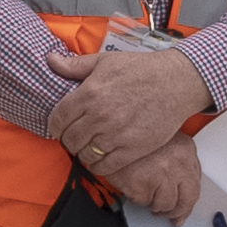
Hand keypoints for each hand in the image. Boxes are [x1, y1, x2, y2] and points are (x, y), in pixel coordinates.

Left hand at [45, 42, 211, 170]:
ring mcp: (115, 134)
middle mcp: (99, 116)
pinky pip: (105, 166)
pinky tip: (100, 158)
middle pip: (69, 139)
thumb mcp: (105, 61)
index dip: (55, 126)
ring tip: (87, 147)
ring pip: (85, 154)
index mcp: (89, 93)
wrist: (175, 82)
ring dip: (82, 153)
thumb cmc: (141, 69)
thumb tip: (51, 60)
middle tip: (74, 138)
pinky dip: (98, 165)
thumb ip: (75, 65)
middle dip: (68, 140)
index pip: (58, 119)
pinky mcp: (132, 149)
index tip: (58, 128)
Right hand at [108, 134, 203, 224]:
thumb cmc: (135, 135)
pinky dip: (136, 197)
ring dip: (153, 202)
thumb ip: (177, 162)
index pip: (195, 185)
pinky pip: (143, 202)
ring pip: (163, 204)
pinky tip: (132, 183)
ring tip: (143, 188)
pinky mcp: (141, 185)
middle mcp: (177, 162)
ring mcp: (160, 174)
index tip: (183, 211)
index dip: (188, 203)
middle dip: (176, 211)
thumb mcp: (163, 140)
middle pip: (185, 200)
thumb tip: (181, 188)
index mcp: (185, 149)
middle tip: (167, 215)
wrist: (109, 132)